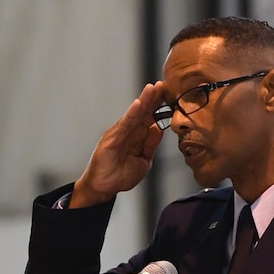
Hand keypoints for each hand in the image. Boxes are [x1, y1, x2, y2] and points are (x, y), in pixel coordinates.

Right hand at [68, 84, 166, 208]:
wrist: (104, 189)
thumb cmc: (120, 176)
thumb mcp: (143, 160)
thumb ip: (151, 145)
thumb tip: (159, 128)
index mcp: (137, 136)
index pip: (150, 118)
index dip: (159, 106)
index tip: (170, 94)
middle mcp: (128, 132)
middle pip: (143, 112)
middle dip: (153, 98)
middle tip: (163, 84)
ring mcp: (119, 134)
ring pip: (134, 115)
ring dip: (144, 101)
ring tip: (152, 88)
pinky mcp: (111, 139)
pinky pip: (123, 125)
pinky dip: (131, 114)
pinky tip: (138, 104)